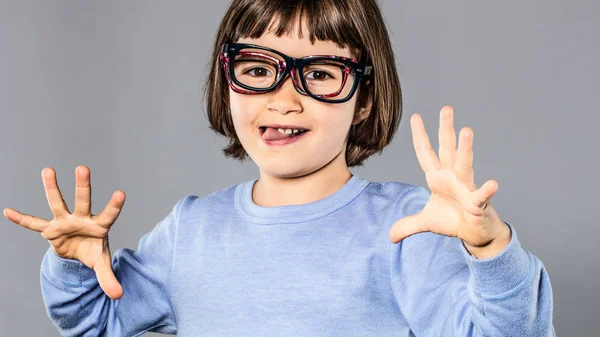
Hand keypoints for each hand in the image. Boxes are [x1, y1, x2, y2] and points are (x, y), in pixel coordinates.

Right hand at [3, 165, 125, 298]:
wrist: (79, 252)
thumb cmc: (93, 251)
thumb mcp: (102, 264)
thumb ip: (109, 278)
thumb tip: (118, 296)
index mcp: (99, 226)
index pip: (109, 214)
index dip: (114, 205)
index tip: (121, 193)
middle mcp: (82, 219)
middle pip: (83, 201)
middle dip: (83, 186)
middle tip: (83, 167)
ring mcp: (65, 222)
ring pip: (58, 203)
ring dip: (52, 188)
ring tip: (48, 170)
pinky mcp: (50, 230)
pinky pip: (34, 224)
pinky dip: (22, 219)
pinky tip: (8, 211)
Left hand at [389, 106, 509, 255]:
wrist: (475, 234)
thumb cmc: (453, 221)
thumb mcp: (425, 222)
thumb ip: (407, 225)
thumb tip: (389, 236)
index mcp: (438, 178)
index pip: (426, 153)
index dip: (420, 136)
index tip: (415, 116)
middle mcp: (452, 177)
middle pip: (448, 149)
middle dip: (446, 129)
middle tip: (446, 108)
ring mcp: (466, 188)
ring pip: (464, 164)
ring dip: (465, 148)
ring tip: (466, 130)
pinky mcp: (477, 203)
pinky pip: (481, 196)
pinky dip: (486, 190)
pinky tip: (492, 184)